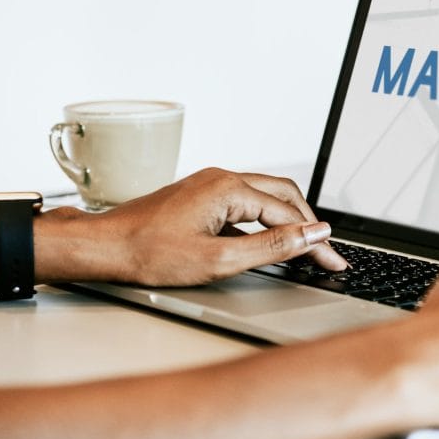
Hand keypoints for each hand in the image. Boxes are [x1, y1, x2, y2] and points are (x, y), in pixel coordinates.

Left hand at [41, 168, 347, 285]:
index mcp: (229, 188)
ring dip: (288, 220)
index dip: (316, 241)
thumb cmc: (149, 253)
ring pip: (264, 197)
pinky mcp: (199, 196)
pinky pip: (244, 203)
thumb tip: (310, 235)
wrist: (104, 247)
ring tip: (306, 248)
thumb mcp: (219, 259)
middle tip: (326, 255)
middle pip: (283, 195)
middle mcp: (222, 178)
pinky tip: (267, 242)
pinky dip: (264, 222)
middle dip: (308, 224)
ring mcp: (209, 185)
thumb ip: (271, 247)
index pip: (290, 213)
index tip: (334, 261)